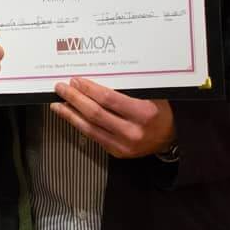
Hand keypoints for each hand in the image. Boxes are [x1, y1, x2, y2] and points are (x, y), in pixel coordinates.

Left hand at [52, 78, 175, 158]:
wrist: (172, 138)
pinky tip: (70, 116)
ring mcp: (123, 145)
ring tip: (58, 103)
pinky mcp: (117, 153)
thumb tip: (97, 77)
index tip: (77, 80)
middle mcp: (132, 132)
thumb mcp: (151, 95)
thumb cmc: (160, 111)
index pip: (109, 99)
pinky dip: (79, 125)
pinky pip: (93, 137)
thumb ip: (128, 88)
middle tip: (62, 88)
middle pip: (95, 113)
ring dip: (70, 114)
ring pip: (89, 128)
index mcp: (143, 113)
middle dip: (75, 99)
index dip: (89, 89)